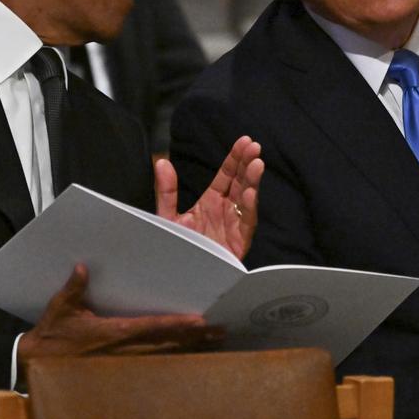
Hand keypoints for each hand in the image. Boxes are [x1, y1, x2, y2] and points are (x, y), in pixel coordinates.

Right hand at [17, 264, 219, 373]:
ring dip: (191, 349)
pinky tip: (191, 355)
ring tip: (215, 341)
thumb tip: (82, 268)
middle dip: (195, 338)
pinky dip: (175, 359)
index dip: (177, 325)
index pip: (152, 327)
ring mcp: (126, 363)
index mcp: (114, 333)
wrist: (36, 367)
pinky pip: (155, 364)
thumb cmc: (51, 336)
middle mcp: (125, 350)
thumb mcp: (60, 309)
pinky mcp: (122, 370)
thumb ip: (74, 289)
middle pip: (168, 344)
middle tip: (221, 331)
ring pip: (166, 356)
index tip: (199, 321)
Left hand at [155, 135, 263, 259]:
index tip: (244, 141)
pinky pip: (247, 222)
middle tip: (254, 146)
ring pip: (247, 199)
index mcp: (212, 201)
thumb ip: (166, 190)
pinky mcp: (238, 241)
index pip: (227, 175)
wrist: (180, 277)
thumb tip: (161, 162)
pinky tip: (252, 193)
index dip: (235, 158)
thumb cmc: (177, 248)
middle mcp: (226, 210)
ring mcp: (234, 225)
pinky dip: (250, 207)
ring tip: (257, 164)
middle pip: (240, 182)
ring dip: (253, 181)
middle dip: (248, 164)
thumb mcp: (168, 216)